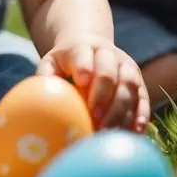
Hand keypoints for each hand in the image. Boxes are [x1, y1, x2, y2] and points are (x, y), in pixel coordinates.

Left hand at [36, 35, 150, 132]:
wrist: (91, 46)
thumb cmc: (65, 63)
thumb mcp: (51, 63)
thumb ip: (44, 78)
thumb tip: (34, 101)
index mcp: (83, 48)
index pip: (84, 54)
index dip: (85, 66)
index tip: (82, 82)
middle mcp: (108, 54)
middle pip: (110, 70)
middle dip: (104, 93)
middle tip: (95, 117)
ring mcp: (126, 66)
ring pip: (130, 83)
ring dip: (121, 108)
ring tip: (109, 130)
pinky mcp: (138, 80)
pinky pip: (142, 96)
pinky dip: (141, 113)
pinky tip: (136, 130)